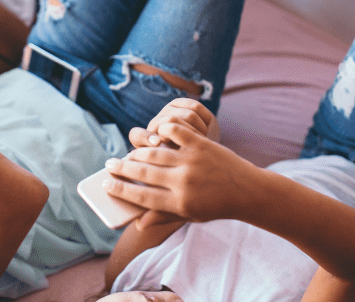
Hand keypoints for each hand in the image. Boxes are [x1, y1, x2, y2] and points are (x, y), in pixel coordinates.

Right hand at [105, 99, 258, 227]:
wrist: (248, 191)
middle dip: (121, 169)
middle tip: (109, 165)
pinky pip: (176, 131)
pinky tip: (155, 136)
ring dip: (137, 152)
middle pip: (143, 173)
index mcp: (180, 203)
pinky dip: (162, 130)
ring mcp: (192, 160)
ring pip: (155, 153)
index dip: (120, 190)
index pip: (141, 197)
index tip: (106, 184)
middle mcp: (184, 182)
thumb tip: (137, 224)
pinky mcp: (201, 143)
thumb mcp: (190, 216)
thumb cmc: (216, 205)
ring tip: (128, 154)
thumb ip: (163, 217)